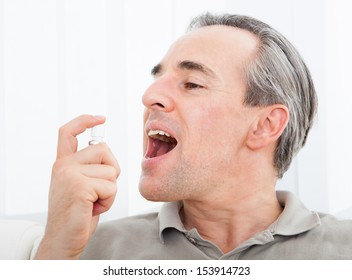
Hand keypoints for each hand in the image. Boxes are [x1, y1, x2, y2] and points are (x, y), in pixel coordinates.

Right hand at [35, 115, 119, 258]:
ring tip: (93, 201)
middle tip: (99, 190)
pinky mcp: (78, 186)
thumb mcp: (81, 184)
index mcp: (63, 163)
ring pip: (111, 170)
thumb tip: (103, 148)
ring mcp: (69, 174)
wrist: (64, 240)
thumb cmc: (77, 213)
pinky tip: (93, 208)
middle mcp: (63, 165)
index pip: (68, 132)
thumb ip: (88, 166)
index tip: (100, 118)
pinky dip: (108, 200)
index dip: (84, 121)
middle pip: (104, 149)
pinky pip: (111, 186)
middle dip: (111, 170)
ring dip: (110, 190)